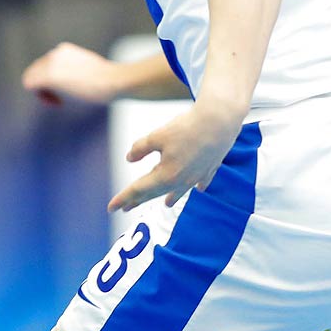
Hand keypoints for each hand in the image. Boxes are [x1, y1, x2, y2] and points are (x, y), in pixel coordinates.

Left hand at [23, 41, 121, 105]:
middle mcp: (56, 54)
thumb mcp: (89, 72)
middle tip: (60, 100)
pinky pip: (29, 83)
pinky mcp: (49, 75)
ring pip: (31, 76)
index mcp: (65, 51)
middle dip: (44, 86)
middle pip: (36, 70)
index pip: (46, 64)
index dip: (51, 81)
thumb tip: (69, 84)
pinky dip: (40, 95)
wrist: (113, 81)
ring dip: (42, 91)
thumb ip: (75, 73)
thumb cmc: (107, 81)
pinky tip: (57, 103)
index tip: (65, 91)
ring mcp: (51, 63)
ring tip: (59, 102)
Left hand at [108, 101, 243, 212]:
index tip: (111, 207)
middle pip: (157, 192)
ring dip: (172, 197)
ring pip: (181, 190)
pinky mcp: (210, 168)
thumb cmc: (186, 128)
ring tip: (166, 205)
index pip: (139, 189)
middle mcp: (181, 181)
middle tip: (126, 208)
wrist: (219, 122)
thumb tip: (129, 158)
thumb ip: (140, 148)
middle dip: (140, 200)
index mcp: (165, 175)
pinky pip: (201, 181)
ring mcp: (197, 176)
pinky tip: (198, 188)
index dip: (124, 197)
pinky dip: (196, 186)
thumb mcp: (157, 136)